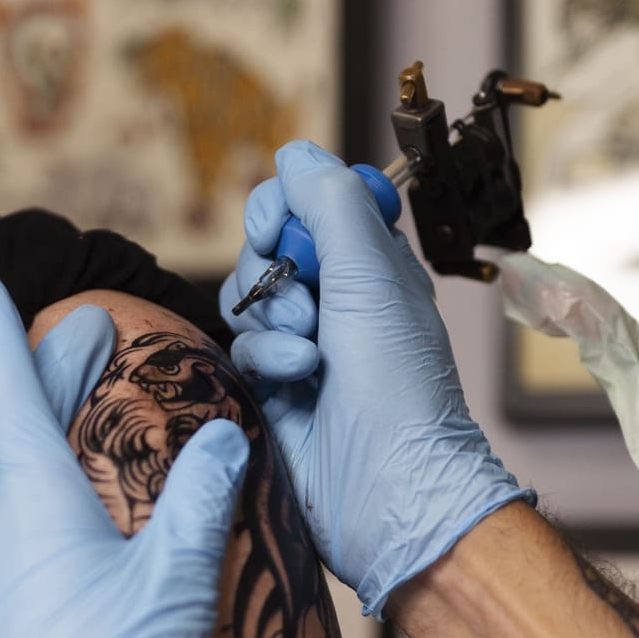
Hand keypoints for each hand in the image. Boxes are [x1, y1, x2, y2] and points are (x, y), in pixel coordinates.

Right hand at [220, 140, 534, 614]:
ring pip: (246, 298)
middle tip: (306, 304)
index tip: (279, 228)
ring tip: (308, 352)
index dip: (285, 207)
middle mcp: (337, 299)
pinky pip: (241, 348)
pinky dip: (266, 359)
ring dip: (271, 319)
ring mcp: (302, 346)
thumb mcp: (370, 273)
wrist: (388, 484)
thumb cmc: (397, 379)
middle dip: (272, 270)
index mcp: (371, 264)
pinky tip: (296, 382)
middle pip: (266, 248)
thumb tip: (293, 153)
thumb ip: (328, 202)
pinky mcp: (272, 390)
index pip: (308, 202)